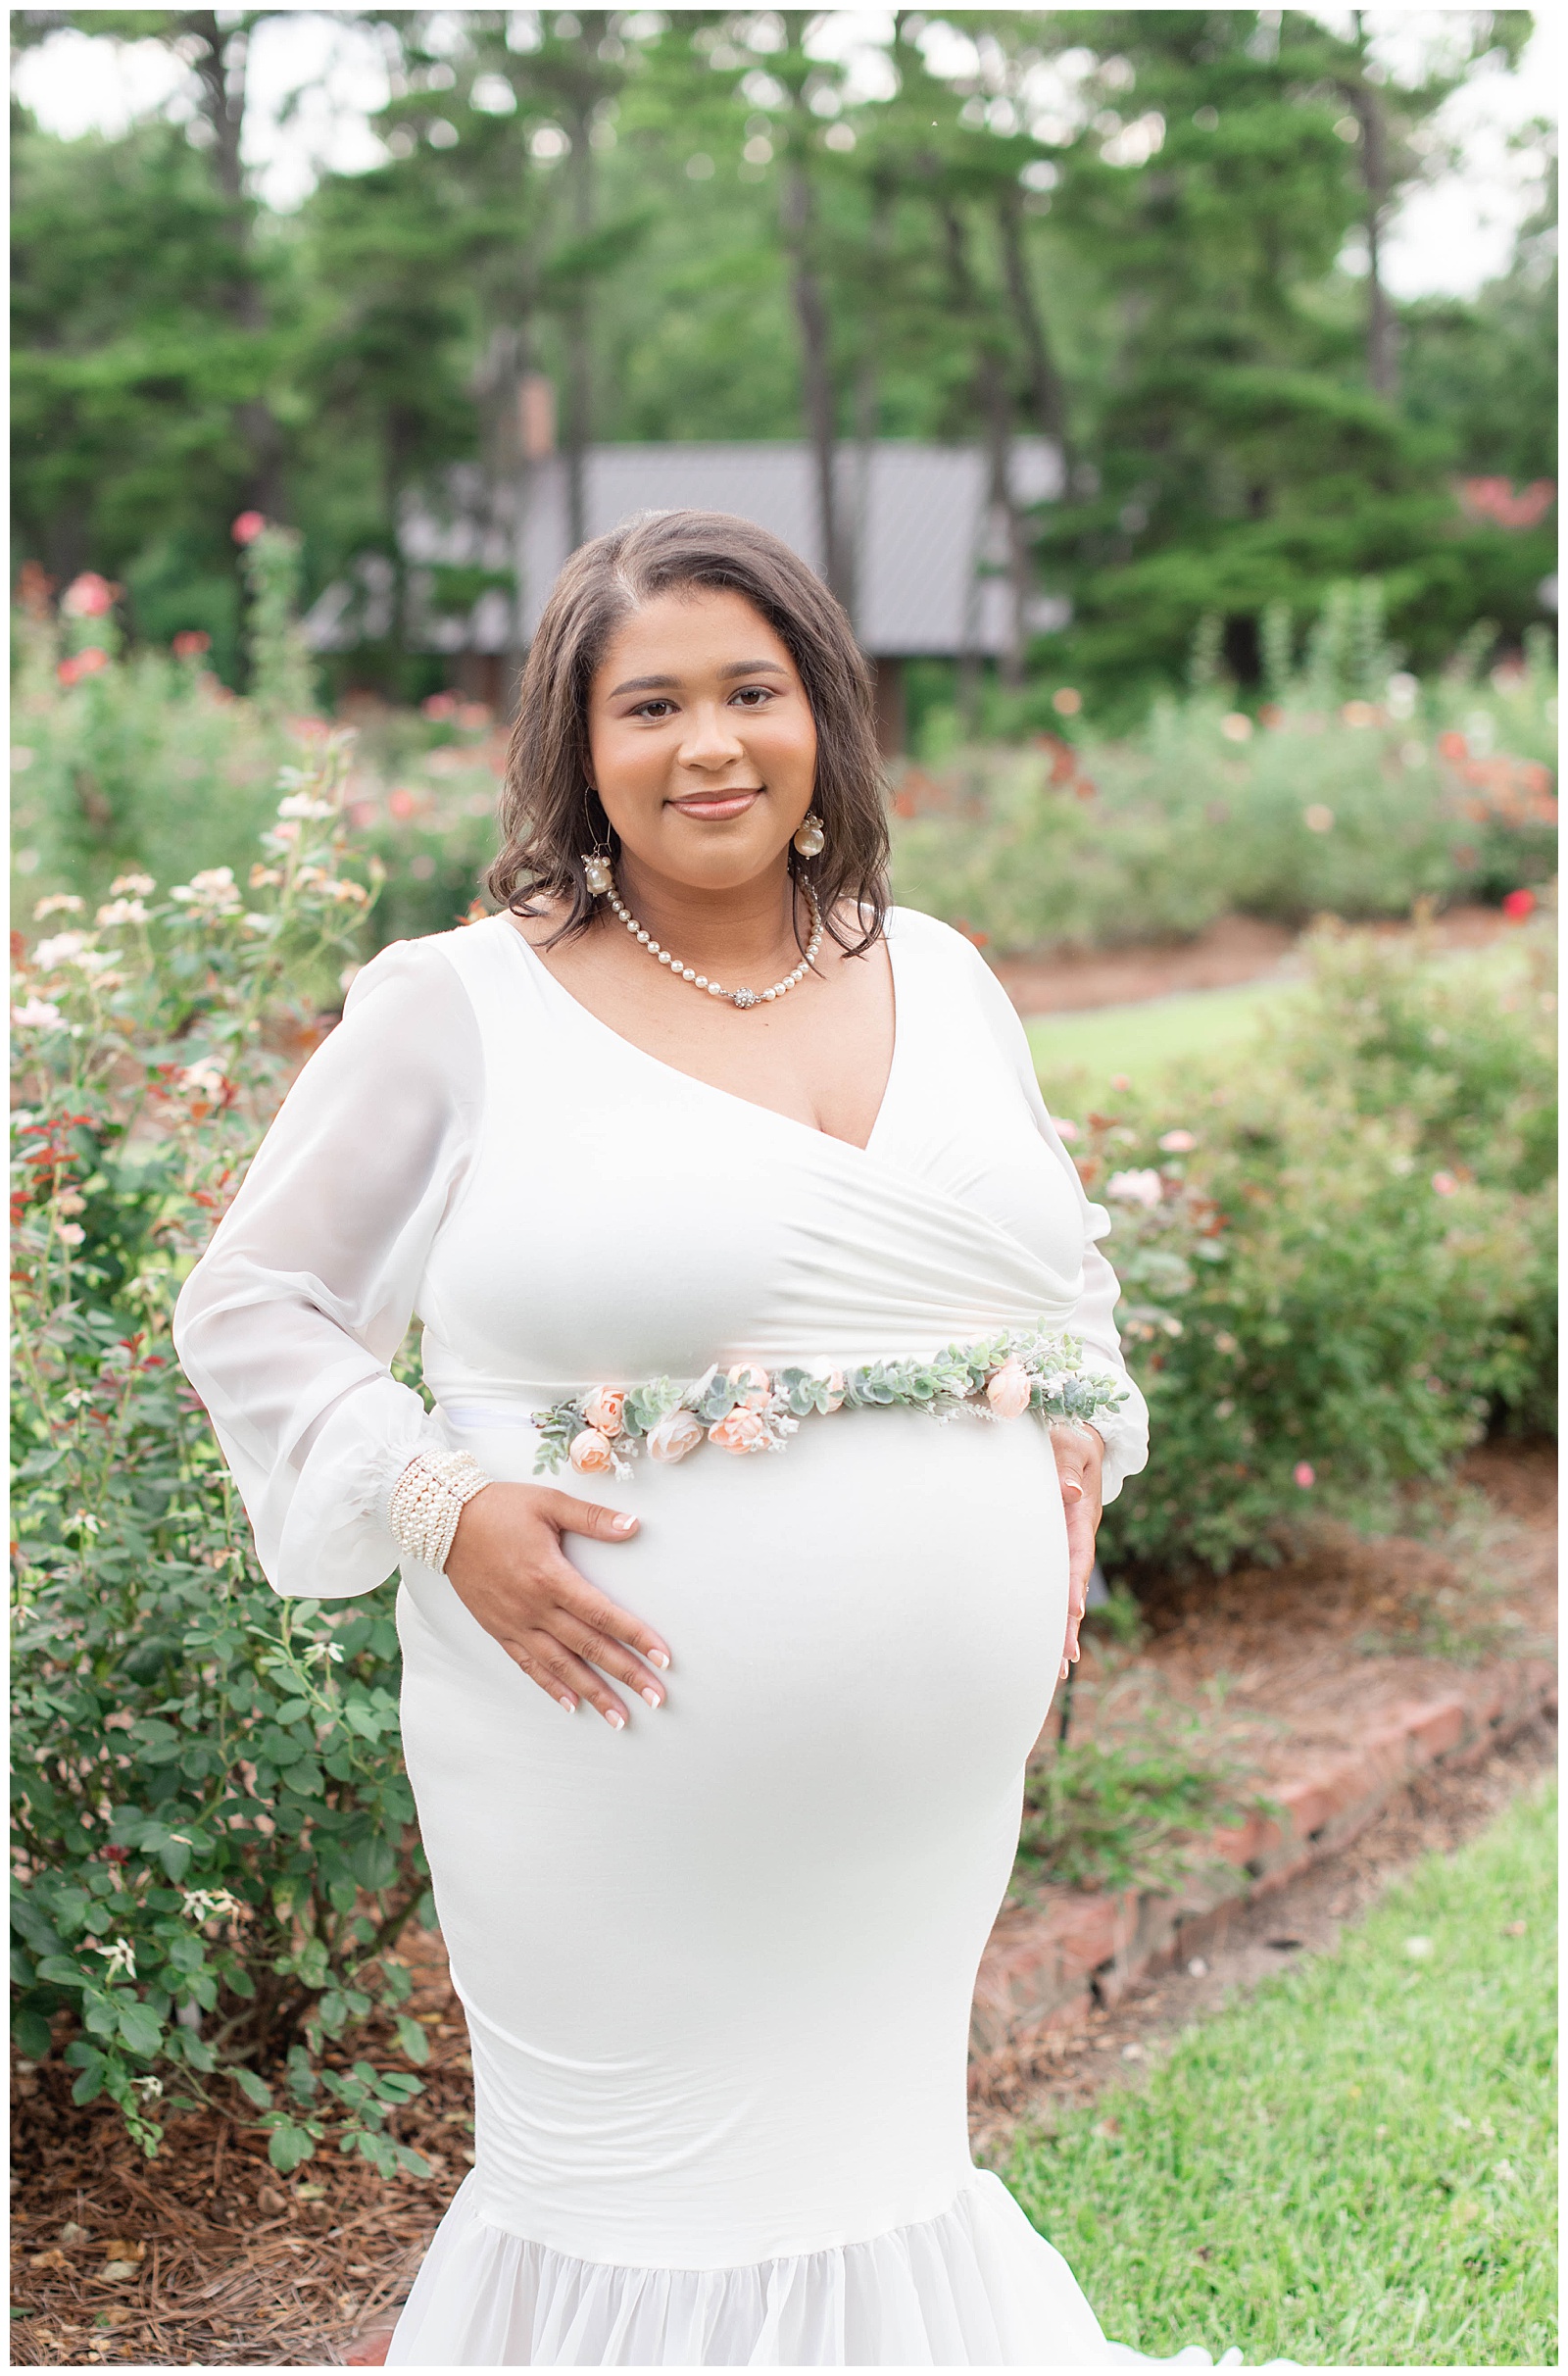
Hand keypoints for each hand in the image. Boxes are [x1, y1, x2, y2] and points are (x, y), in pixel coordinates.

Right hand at [443, 1483, 670, 1729]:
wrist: (445, 1522)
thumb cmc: (501, 1508)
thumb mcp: (550, 1503)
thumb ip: (593, 1518)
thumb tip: (633, 1526)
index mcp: (551, 1577)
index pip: (603, 1615)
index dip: (636, 1637)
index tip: (663, 1658)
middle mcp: (535, 1608)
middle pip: (588, 1648)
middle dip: (626, 1675)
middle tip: (656, 1698)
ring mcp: (515, 1623)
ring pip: (561, 1666)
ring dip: (593, 1693)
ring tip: (620, 1718)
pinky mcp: (499, 1630)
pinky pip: (528, 1666)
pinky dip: (551, 1687)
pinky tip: (572, 1705)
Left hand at [1049, 1423, 1103, 1680]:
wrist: (1075, 1437)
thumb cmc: (1068, 1437)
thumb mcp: (1070, 1443)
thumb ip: (1066, 1463)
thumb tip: (1068, 1491)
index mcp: (1080, 1516)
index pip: (1077, 1553)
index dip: (1074, 1583)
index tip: (1071, 1611)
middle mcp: (1077, 1538)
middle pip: (1073, 1586)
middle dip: (1069, 1624)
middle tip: (1064, 1660)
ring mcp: (1066, 1546)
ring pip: (1063, 1592)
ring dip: (1060, 1629)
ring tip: (1057, 1670)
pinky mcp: (1054, 1549)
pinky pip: (1050, 1584)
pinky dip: (1049, 1613)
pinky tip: (1045, 1646)